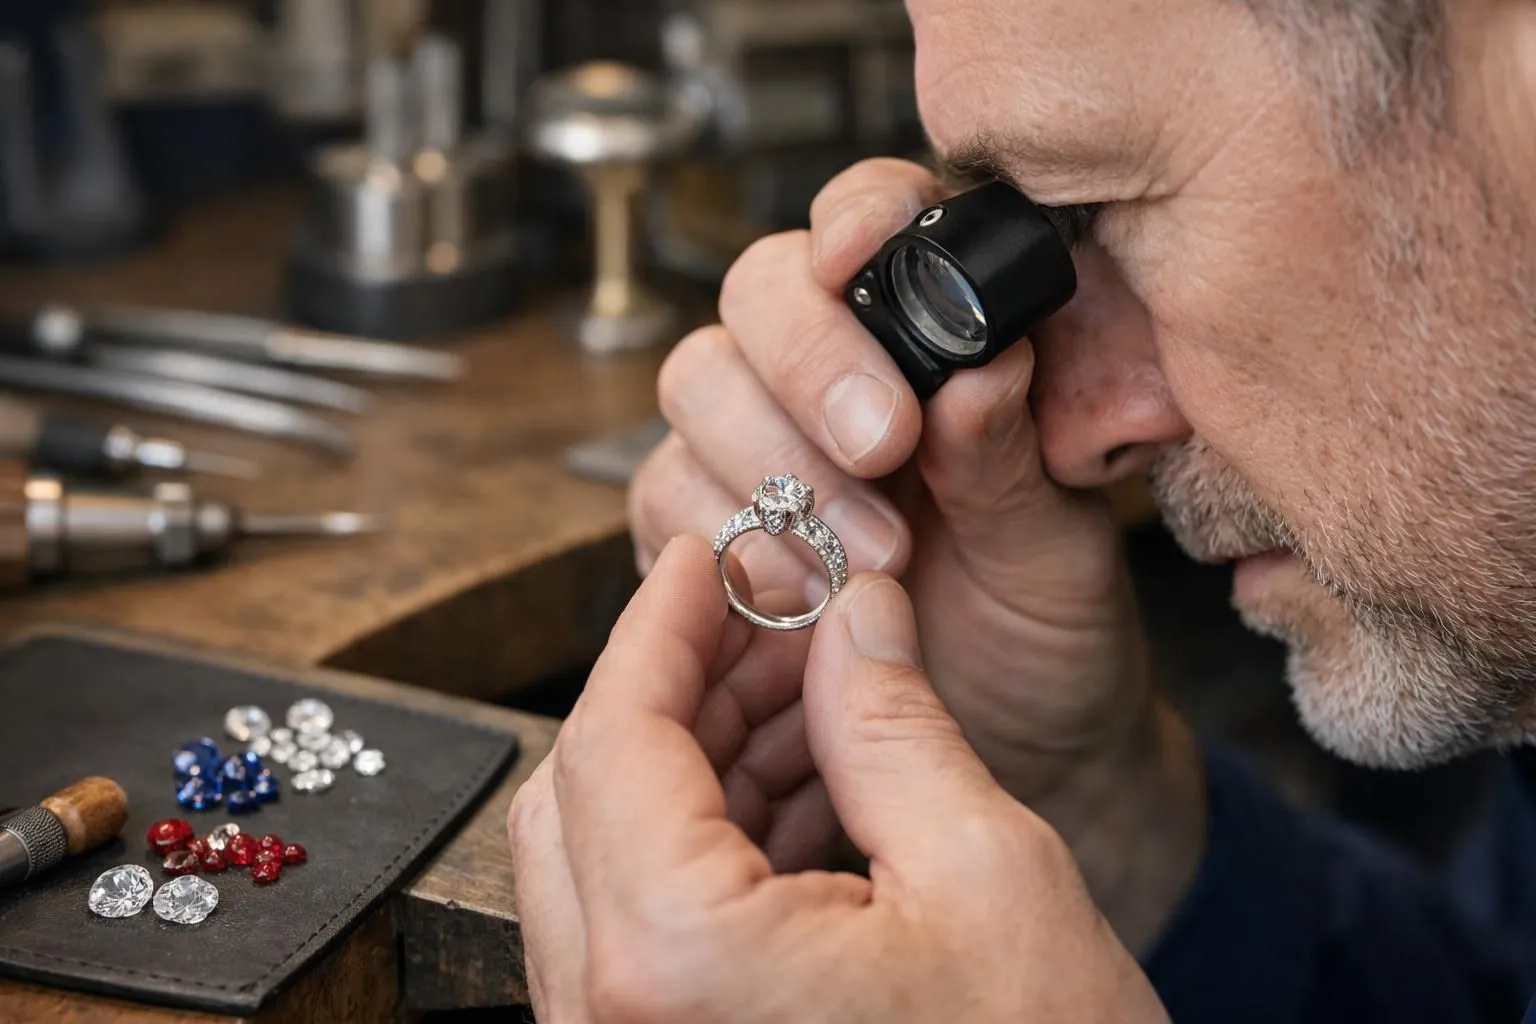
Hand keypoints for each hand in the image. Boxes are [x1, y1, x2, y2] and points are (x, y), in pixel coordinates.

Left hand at [508, 536, 1169, 1023]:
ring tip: (808, 693)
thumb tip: (848, 614)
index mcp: (671, 967)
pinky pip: (648, 932)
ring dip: (700, 759)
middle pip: (589, 794)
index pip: (614, 737)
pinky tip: (805, 788)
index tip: (703, 555)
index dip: (658, 624)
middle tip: (769, 617)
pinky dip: (711, 845)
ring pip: (612, 860)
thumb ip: (892, 720)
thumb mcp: (991, 874)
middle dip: (680, 686)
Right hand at [628, 158, 1203, 946]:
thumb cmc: (1049, 635)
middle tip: (883, 445)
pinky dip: (720, 541)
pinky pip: (663, 500)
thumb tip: (981, 366)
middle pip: (757, 293)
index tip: (870, 263)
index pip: (869, 222)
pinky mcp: (701, 533)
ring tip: (869, 559)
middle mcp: (832, 375)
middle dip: (807, 363)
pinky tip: (796, 596)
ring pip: (696, 387)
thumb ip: (1010, 458)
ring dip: (769, 461)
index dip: (856, 223)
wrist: (1007, 754)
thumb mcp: (1057, 550)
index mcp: (932, 338)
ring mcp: (755, 449)